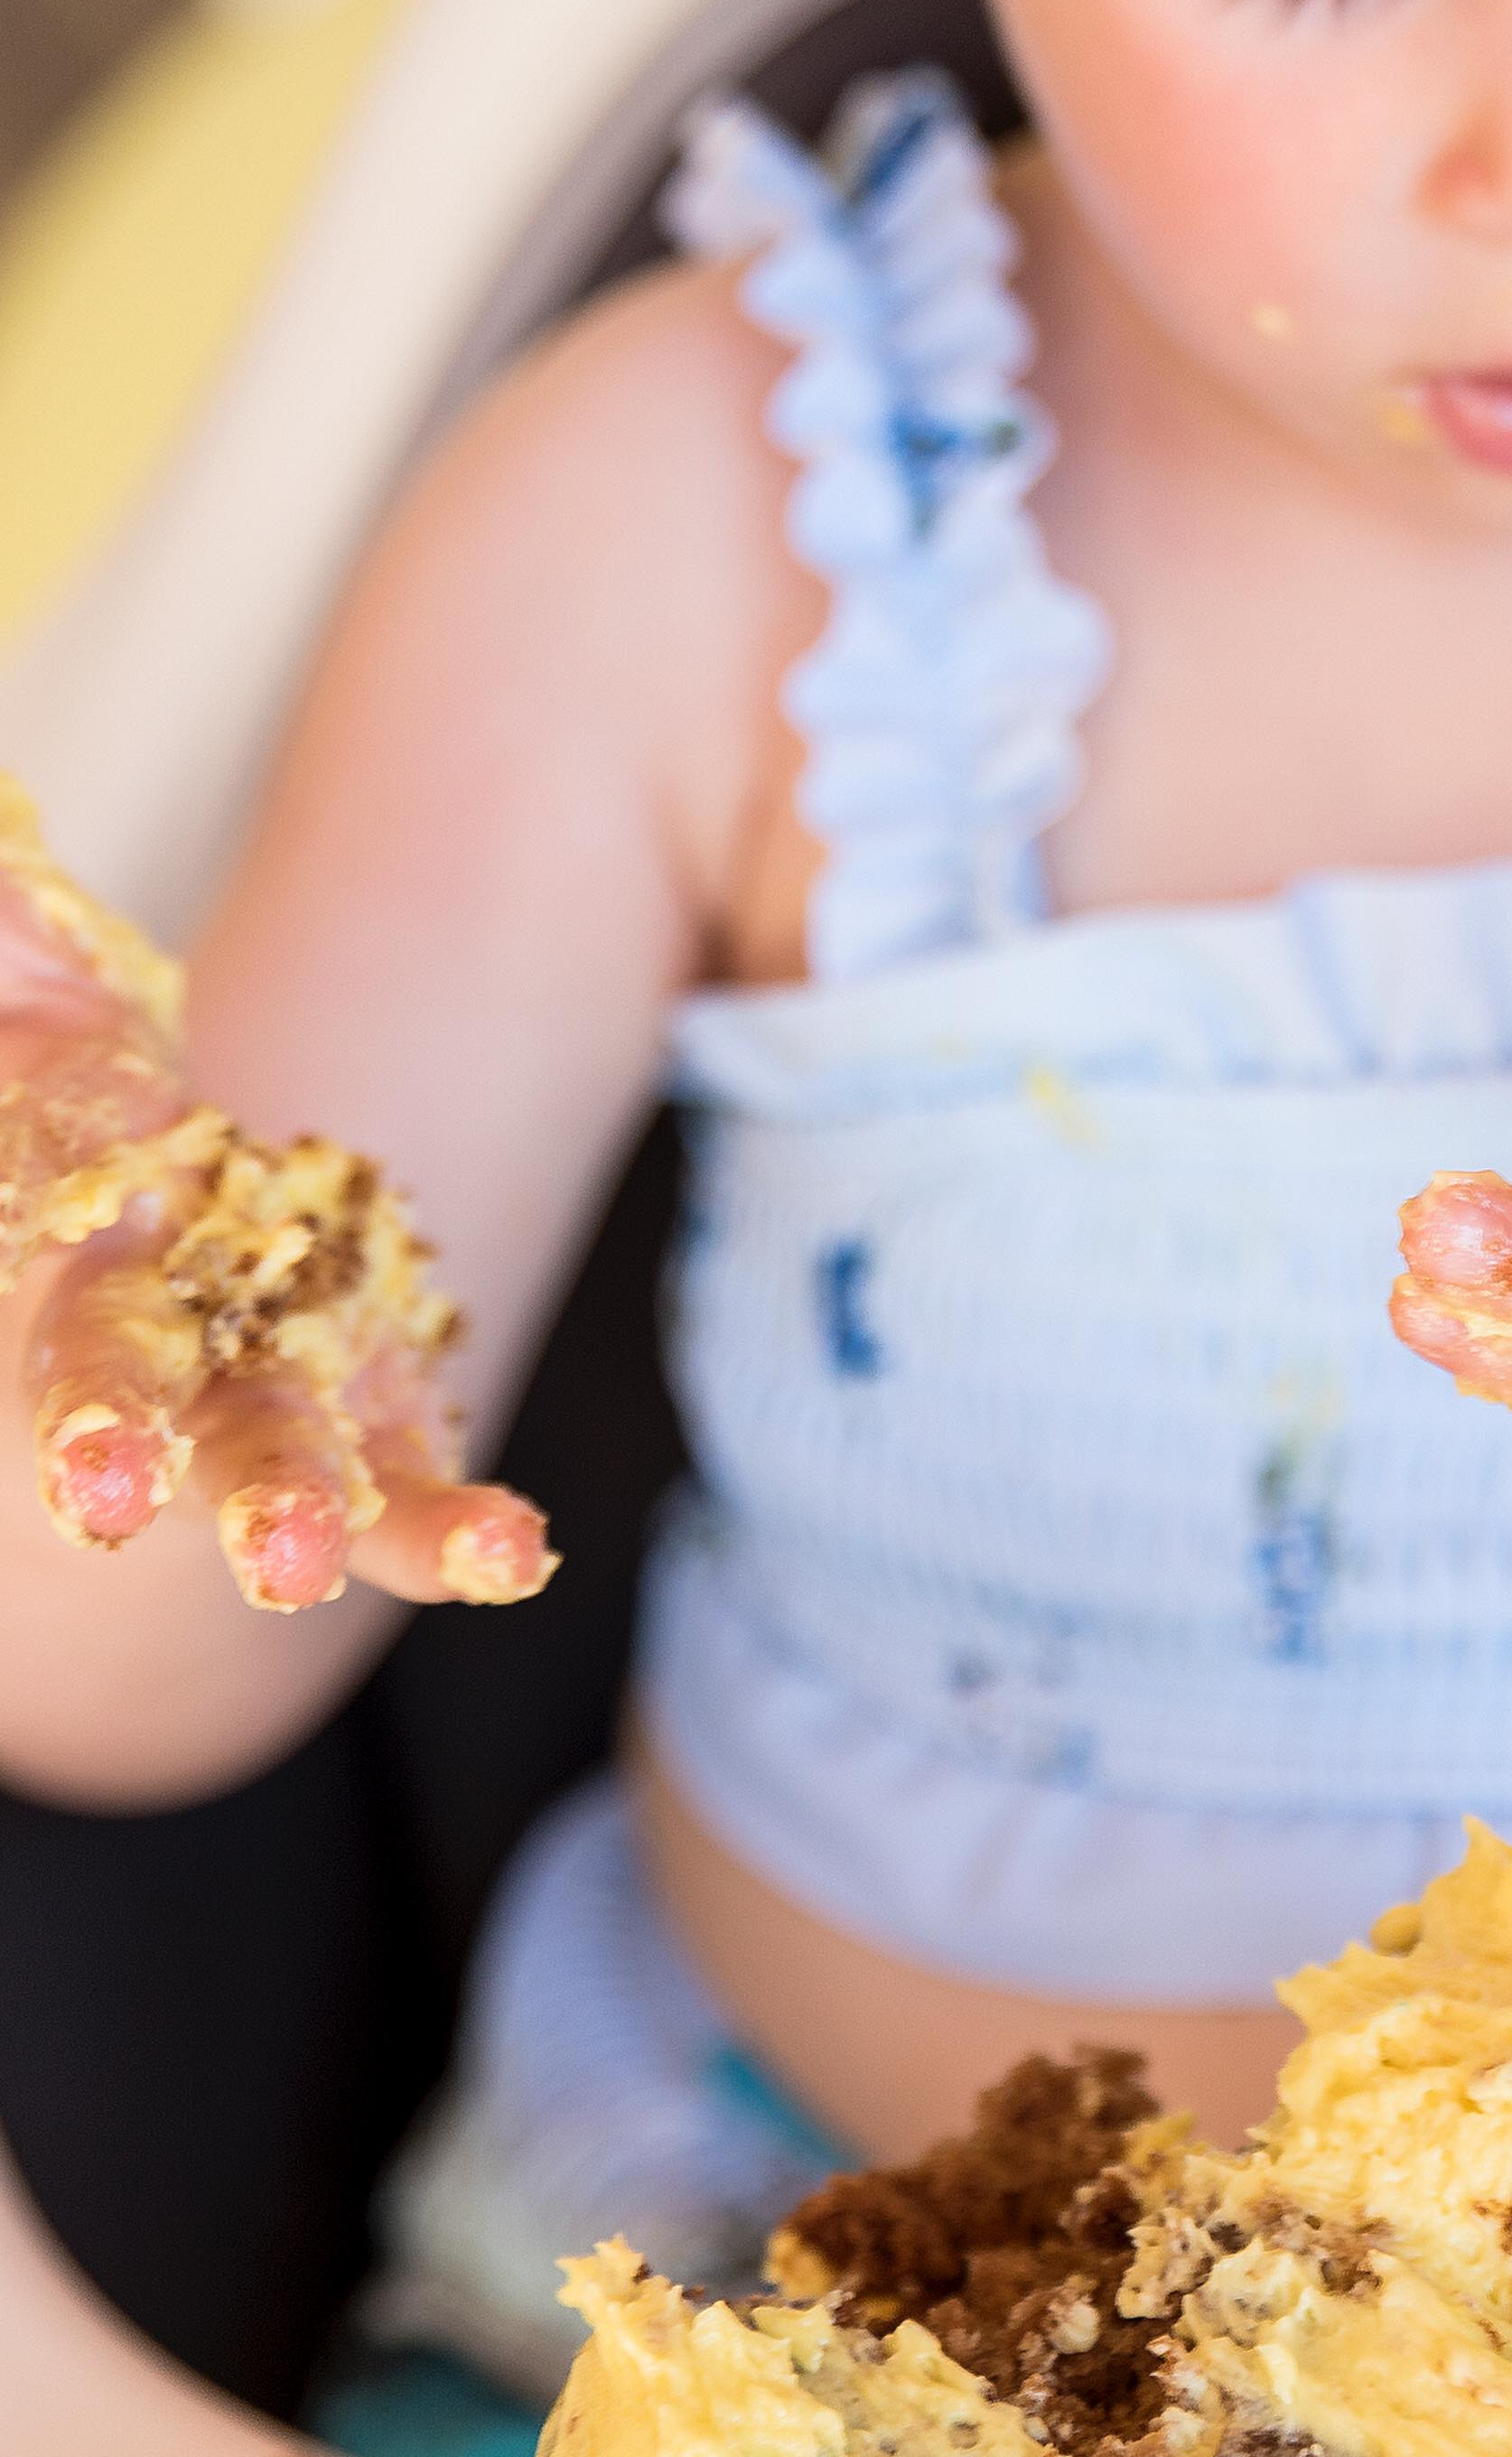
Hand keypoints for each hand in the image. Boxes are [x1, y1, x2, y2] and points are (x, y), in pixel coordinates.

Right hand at [0, 781, 553, 1616]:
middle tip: (104, 1509)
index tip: (82, 1451)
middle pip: (116, 1377)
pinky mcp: (354, 1405)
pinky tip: (516, 1557)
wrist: (136, 1161)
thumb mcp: (26, 979)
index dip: (62, 1354)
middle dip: (106, 1437)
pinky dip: (451, 1528)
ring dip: (278, 1510)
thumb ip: (16, 936)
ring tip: (292, 1574)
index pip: (41, 1249)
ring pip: (257, 1452)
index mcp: (57, 1198)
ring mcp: (247, 1373)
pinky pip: (400, 1480)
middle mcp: (140, 1311)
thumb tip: (14, 881)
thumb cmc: (47, 1049)